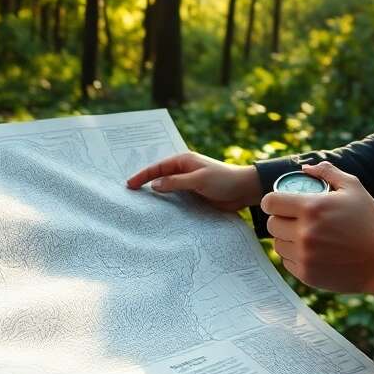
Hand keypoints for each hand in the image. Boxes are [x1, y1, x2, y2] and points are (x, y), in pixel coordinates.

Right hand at [125, 151, 260, 212]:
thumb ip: (176, 182)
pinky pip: (176, 199)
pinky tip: (159, 212)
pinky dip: (167, 204)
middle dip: (145, 184)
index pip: (158, 167)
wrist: (244, 190)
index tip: (129, 184)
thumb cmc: (224, 180)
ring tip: (139, 205)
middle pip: (159, 177)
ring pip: (166, 189)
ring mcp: (188, 183)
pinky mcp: (193, 195)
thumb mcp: (199, 180)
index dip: (143, 175)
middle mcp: (184, 170)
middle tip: (129, 195)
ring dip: (155, 196)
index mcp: (184, 161)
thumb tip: (155, 185)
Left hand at [260, 161, 373, 297]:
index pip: (270, 202)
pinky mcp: (307, 274)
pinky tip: (311, 250)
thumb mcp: (354, 188)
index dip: (273, 201)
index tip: (281, 202)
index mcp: (312, 208)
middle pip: (272, 225)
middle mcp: (304, 233)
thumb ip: (327, 172)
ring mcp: (304, 256)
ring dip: (287, 238)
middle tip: (295, 218)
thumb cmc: (369, 222)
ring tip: (305, 235)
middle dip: (281, 219)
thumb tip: (306, 168)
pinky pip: (287, 261)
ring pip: (278, 244)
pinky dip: (295, 255)